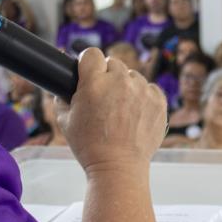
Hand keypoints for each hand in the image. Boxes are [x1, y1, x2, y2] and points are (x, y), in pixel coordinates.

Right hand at [57, 48, 166, 174]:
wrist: (118, 167)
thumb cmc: (89, 146)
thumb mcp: (64, 120)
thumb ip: (62, 96)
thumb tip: (63, 81)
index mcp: (94, 83)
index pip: (92, 54)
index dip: (89, 63)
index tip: (89, 73)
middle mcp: (120, 82)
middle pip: (113, 63)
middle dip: (108, 76)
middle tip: (105, 97)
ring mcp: (142, 91)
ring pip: (133, 76)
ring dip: (127, 86)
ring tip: (121, 110)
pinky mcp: (159, 101)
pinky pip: (150, 88)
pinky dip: (144, 97)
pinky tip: (135, 114)